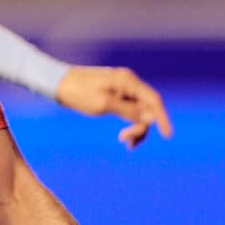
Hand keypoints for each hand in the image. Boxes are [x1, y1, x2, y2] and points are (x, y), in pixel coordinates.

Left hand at [55, 65, 172, 147]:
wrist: (57, 83)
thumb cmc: (78, 92)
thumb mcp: (103, 104)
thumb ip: (127, 110)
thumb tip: (148, 117)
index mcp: (127, 81)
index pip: (153, 100)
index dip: (163, 118)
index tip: (168, 136)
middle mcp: (127, 83)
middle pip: (147, 107)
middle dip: (142, 126)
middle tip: (126, 142)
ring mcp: (121, 89)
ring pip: (139, 111)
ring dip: (136, 128)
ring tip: (125, 143)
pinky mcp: (114, 95)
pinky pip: (129, 111)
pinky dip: (129, 123)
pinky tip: (124, 137)